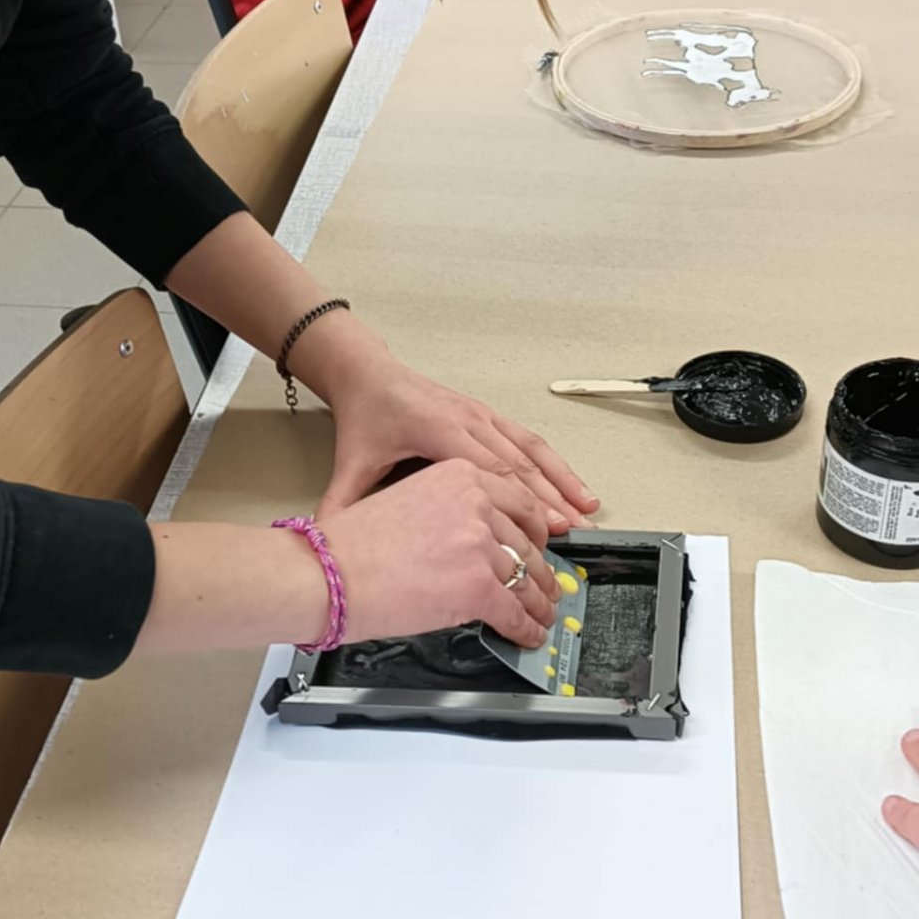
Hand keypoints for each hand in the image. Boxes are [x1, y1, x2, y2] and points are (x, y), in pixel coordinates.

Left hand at [312, 336, 597, 533]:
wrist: (369, 374)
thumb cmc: (366, 416)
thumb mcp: (352, 462)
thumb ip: (344, 505)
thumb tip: (328, 544)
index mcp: (440, 432)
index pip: (490, 473)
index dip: (522, 503)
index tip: (546, 532)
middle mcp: (469, 421)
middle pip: (519, 466)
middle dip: (551, 501)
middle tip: (577, 534)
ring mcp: (483, 417)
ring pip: (532, 452)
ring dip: (562, 482)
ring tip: (590, 511)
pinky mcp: (488, 416)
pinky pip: (529, 441)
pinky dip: (555, 464)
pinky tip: (576, 486)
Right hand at [321, 460, 558, 647]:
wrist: (327, 573)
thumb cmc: (351, 546)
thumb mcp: (410, 502)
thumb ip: (452, 514)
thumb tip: (475, 545)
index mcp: (460, 476)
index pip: (518, 502)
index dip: (535, 532)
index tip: (539, 545)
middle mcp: (476, 504)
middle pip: (527, 541)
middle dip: (540, 571)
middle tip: (546, 586)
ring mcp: (480, 545)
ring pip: (525, 579)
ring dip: (538, 603)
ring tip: (542, 614)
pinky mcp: (478, 586)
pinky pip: (514, 611)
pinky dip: (525, 627)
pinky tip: (528, 634)